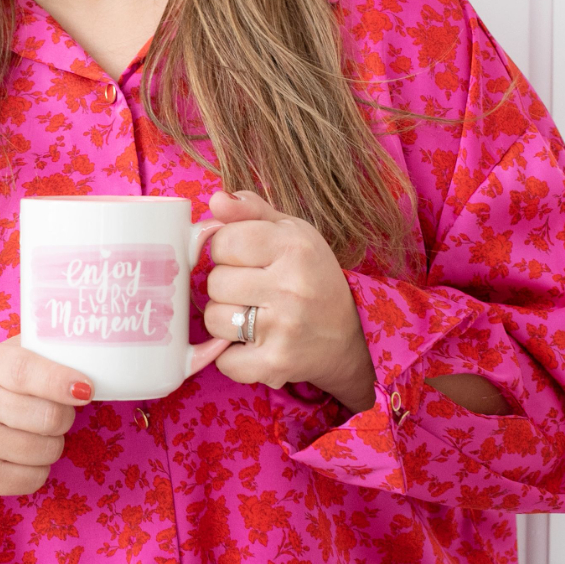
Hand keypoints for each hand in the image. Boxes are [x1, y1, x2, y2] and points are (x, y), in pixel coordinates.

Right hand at [0, 341, 92, 511]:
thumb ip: (28, 350)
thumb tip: (78, 344)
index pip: (29, 371)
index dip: (63, 381)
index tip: (85, 388)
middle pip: (52, 417)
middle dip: (62, 417)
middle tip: (49, 413)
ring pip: (50, 450)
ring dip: (50, 445)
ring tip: (27, 435)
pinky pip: (35, 478)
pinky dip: (35, 470)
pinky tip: (15, 458)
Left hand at [199, 189, 376, 411]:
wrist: (350, 336)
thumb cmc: (312, 276)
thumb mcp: (291, 233)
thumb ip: (251, 211)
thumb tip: (215, 199)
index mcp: (294, 246)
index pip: (223, 241)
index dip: (225, 251)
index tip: (244, 259)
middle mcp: (292, 286)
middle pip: (215, 282)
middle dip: (226, 286)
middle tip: (252, 290)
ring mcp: (284, 328)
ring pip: (214, 319)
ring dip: (226, 320)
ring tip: (253, 316)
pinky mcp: (276, 364)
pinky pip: (224, 360)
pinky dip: (232, 356)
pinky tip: (254, 344)